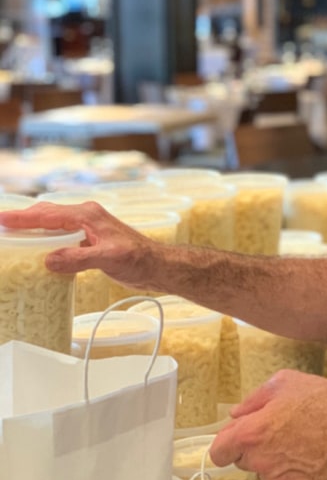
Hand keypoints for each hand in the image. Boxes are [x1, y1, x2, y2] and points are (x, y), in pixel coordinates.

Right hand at [0, 200, 159, 288]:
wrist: (158, 265)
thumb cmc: (139, 258)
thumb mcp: (108, 258)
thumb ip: (79, 258)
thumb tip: (49, 260)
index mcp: (88, 215)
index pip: (49, 214)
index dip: (24, 218)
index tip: (2, 219)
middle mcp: (86, 217)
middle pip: (48, 214)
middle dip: (24, 219)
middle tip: (2, 225)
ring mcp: (89, 228)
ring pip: (54, 224)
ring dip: (34, 228)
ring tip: (14, 234)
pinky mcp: (91, 240)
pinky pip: (62, 236)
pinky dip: (47, 239)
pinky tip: (39, 249)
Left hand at [210, 369, 326, 479]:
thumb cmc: (322, 400)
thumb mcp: (285, 383)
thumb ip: (253, 400)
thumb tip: (235, 416)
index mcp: (252, 433)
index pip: (219, 452)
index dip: (227, 444)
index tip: (239, 440)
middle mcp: (261, 462)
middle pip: (244, 462)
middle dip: (256, 450)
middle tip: (281, 435)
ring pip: (266, 474)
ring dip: (276, 464)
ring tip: (302, 446)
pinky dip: (293, 478)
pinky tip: (309, 462)